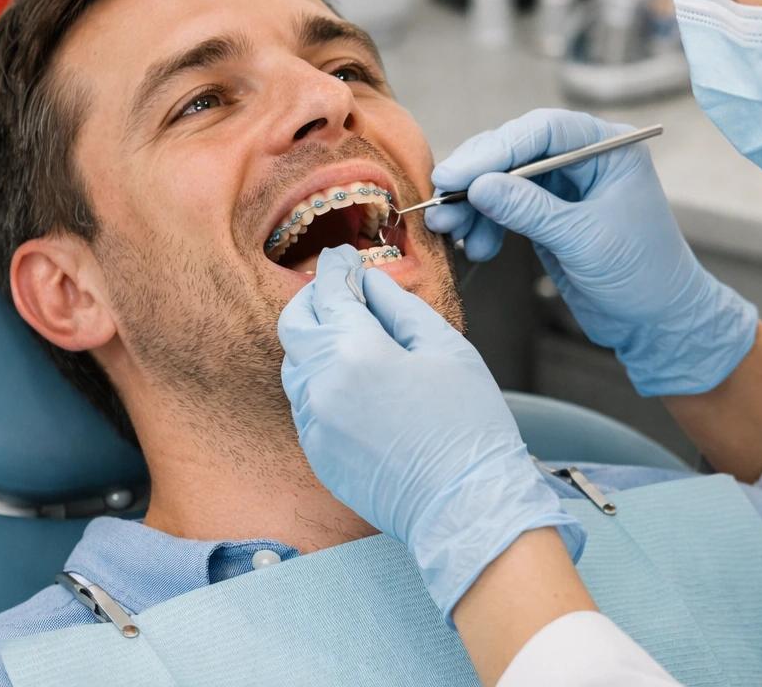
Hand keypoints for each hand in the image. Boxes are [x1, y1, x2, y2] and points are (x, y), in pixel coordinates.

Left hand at [278, 246, 584, 616]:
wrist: (464, 506)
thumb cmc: (467, 427)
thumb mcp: (446, 349)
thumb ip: (400, 307)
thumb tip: (370, 283)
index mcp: (355, 352)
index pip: (328, 292)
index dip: (336, 267)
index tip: (343, 256)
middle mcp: (321, 386)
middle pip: (294, 325)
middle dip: (313, 299)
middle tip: (338, 289)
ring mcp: (313, 424)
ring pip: (295, 365)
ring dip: (315, 341)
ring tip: (349, 335)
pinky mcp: (317, 453)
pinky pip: (305, 402)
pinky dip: (320, 380)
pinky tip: (354, 381)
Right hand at [426, 108, 757, 396]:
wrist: (658, 323)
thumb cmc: (642, 276)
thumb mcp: (583, 240)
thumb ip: (530, 210)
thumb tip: (478, 185)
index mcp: (609, 148)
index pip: (544, 130)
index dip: (496, 148)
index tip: (457, 174)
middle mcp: (585, 158)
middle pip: (516, 149)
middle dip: (477, 177)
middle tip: (442, 203)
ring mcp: (564, 186)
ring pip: (504, 179)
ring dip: (473, 204)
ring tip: (449, 230)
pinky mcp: (549, 214)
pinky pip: (505, 207)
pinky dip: (485, 224)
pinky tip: (477, 247)